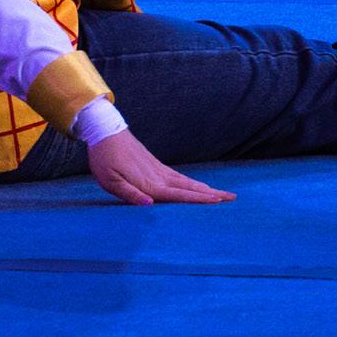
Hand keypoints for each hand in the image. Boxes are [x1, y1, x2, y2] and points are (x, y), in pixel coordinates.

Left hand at [88, 131, 232, 206]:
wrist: (105, 132)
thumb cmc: (104, 159)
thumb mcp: (110, 180)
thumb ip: (129, 194)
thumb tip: (150, 205)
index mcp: (149, 183)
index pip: (178, 195)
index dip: (199, 199)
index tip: (218, 201)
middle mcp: (158, 176)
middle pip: (189, 188)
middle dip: (211, 194)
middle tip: (232, 198)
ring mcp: (158, 169)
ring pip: (186, 182)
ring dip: (205, 189)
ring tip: (221, 194)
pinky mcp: (155, 165)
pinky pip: (178, 177)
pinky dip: (191, 183)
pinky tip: (196, 186)